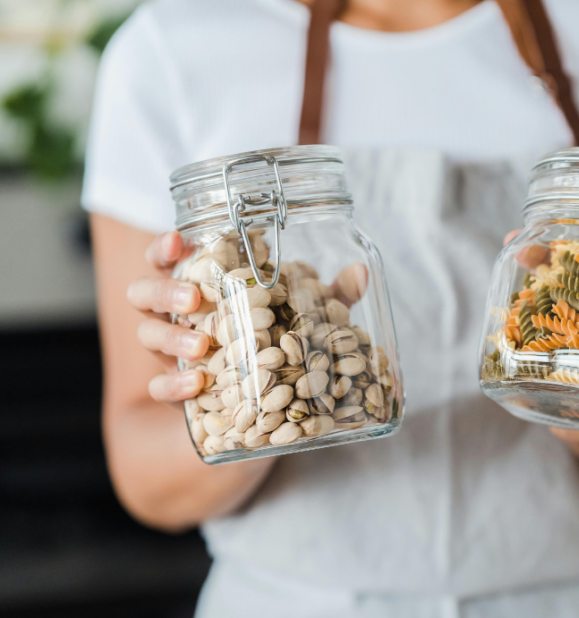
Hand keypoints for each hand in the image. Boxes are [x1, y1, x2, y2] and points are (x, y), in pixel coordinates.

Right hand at [127, 232, 369, 406]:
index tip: (176, 240)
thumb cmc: (274, 344)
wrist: (251, 409)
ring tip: (198, 348)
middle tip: (193, 299)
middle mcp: (179, 317)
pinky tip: (194, 387)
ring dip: (169, 338)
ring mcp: (173, 355)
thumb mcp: (303, 319)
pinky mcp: (178, 393)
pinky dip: (172, 388)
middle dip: (164, 291)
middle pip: (145, 292)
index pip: (169, 258)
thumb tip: (360, 273)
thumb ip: (329, 298)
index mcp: (202, 288)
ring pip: (146, 335)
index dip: (164, 247)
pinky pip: (160, 388)